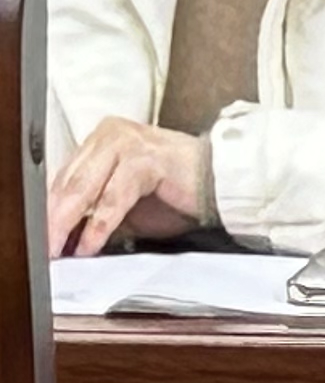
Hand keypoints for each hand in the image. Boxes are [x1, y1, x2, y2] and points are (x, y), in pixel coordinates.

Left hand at [49, 119, 213, 256]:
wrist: (224, 184)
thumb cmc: (180, 194)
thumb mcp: (128, 205)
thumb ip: (97, 213)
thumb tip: (65, 238)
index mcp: (103, 139)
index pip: (65, 177)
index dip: (50, 209)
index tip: (42, 237)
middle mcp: (111, 134)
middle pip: (70, 181)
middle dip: (53, 219)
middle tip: (44, 248)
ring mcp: (128, 142)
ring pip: (85, 188)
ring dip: (69, 223)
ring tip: (59, 249)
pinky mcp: (146, 158)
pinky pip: (114, 197)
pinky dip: (100, 225)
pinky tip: (90, 244)